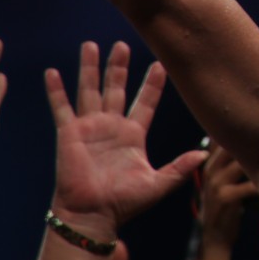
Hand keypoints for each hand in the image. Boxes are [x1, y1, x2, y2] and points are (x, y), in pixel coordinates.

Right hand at [44, 41, 206, 239]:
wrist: (93, 215)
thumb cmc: (125, 203)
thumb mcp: (159, 183)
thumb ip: (180, 167)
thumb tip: (205, 154)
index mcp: (134, 135)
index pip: (146, 102)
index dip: (153, 84)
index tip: (161, 64)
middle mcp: (112, 126)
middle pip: (117, 88)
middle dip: (119, 67)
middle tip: (123, 44)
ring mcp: (90, 128)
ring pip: (90, 91)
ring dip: (90, 69)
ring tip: (91, 45)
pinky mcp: (69, 134)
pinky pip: (62, 108)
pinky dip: (56, 90)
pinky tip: (52, 72)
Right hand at [198, 143, 257, 248]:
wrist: (214, 238)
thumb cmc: (227, 205)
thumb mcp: (223, 180)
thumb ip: (233, 162)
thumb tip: (257, 139)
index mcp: (211, 162)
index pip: (226, 135)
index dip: (247, 126)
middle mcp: (211, 168)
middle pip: (234, 143)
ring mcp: (216, 183)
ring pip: (243, 160)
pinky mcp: (225, 198)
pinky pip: (249, 185)